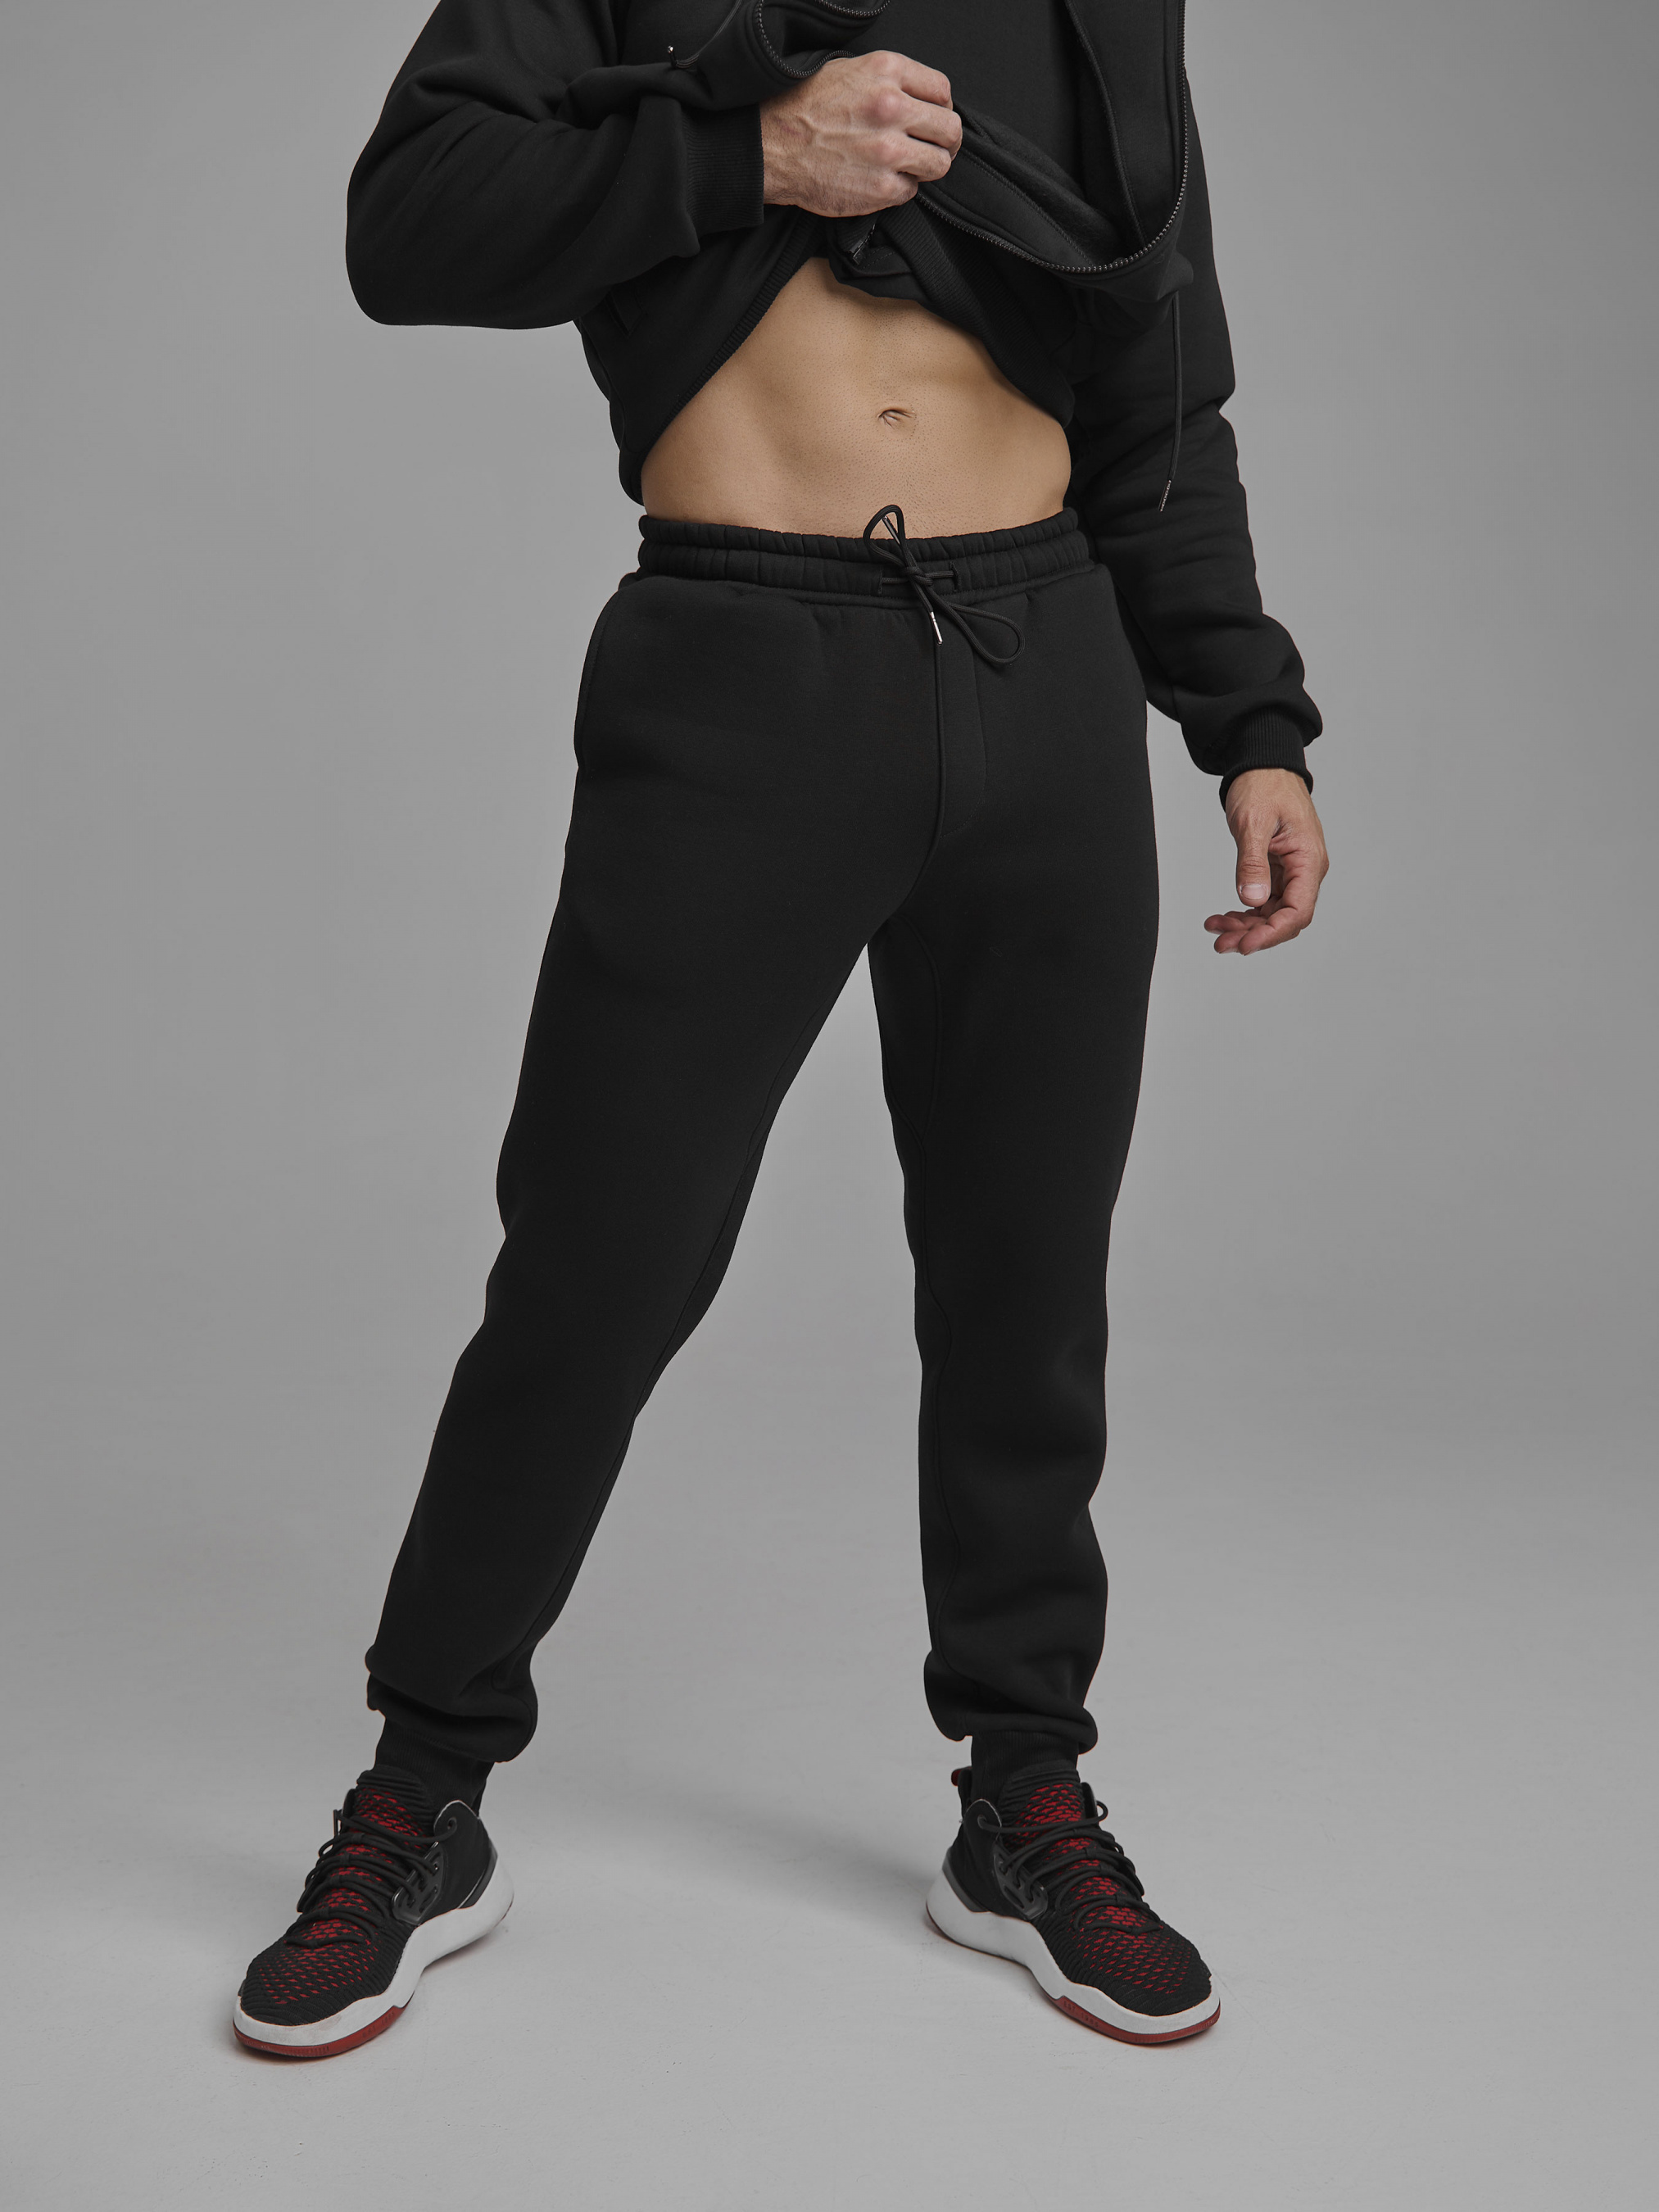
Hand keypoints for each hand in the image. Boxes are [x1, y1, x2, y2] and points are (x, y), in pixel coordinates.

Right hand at [760, 52, 960, 217]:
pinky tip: (878, 180)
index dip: (941, 109)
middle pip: (950, 129)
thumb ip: (888, 82)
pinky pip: (911, 191)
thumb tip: (919, 100)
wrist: (771, 147)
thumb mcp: (848, 72)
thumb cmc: (803, 108)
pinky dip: (900, 188)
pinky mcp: (882, 188)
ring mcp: (889, 151)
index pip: (942, 91)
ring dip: (927, 167)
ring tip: (907, 166)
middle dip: (945, 142)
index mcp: (887, 71)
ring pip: (939, 164)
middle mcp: (893, 107)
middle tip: (933, 149)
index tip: (933, 120)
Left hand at [1205, 768, 1328, 953]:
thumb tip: (1252, 900)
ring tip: (1216, 931)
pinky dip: (1243, 912)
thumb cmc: (1264, 785)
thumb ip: (1252, 863)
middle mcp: (1305, 870)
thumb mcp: (1253, 823)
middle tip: (1221, 944)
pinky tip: (1222, 917)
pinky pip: (1263, 901)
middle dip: (1253, 935)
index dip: (1273, 933)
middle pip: (1284, 918)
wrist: (1262, 765)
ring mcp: (1291, 872)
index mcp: (1308, 860)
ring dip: (1245, 926)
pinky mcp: (1277, 871)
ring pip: (1271, 913)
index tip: (1245, 945)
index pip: (1298, 911)